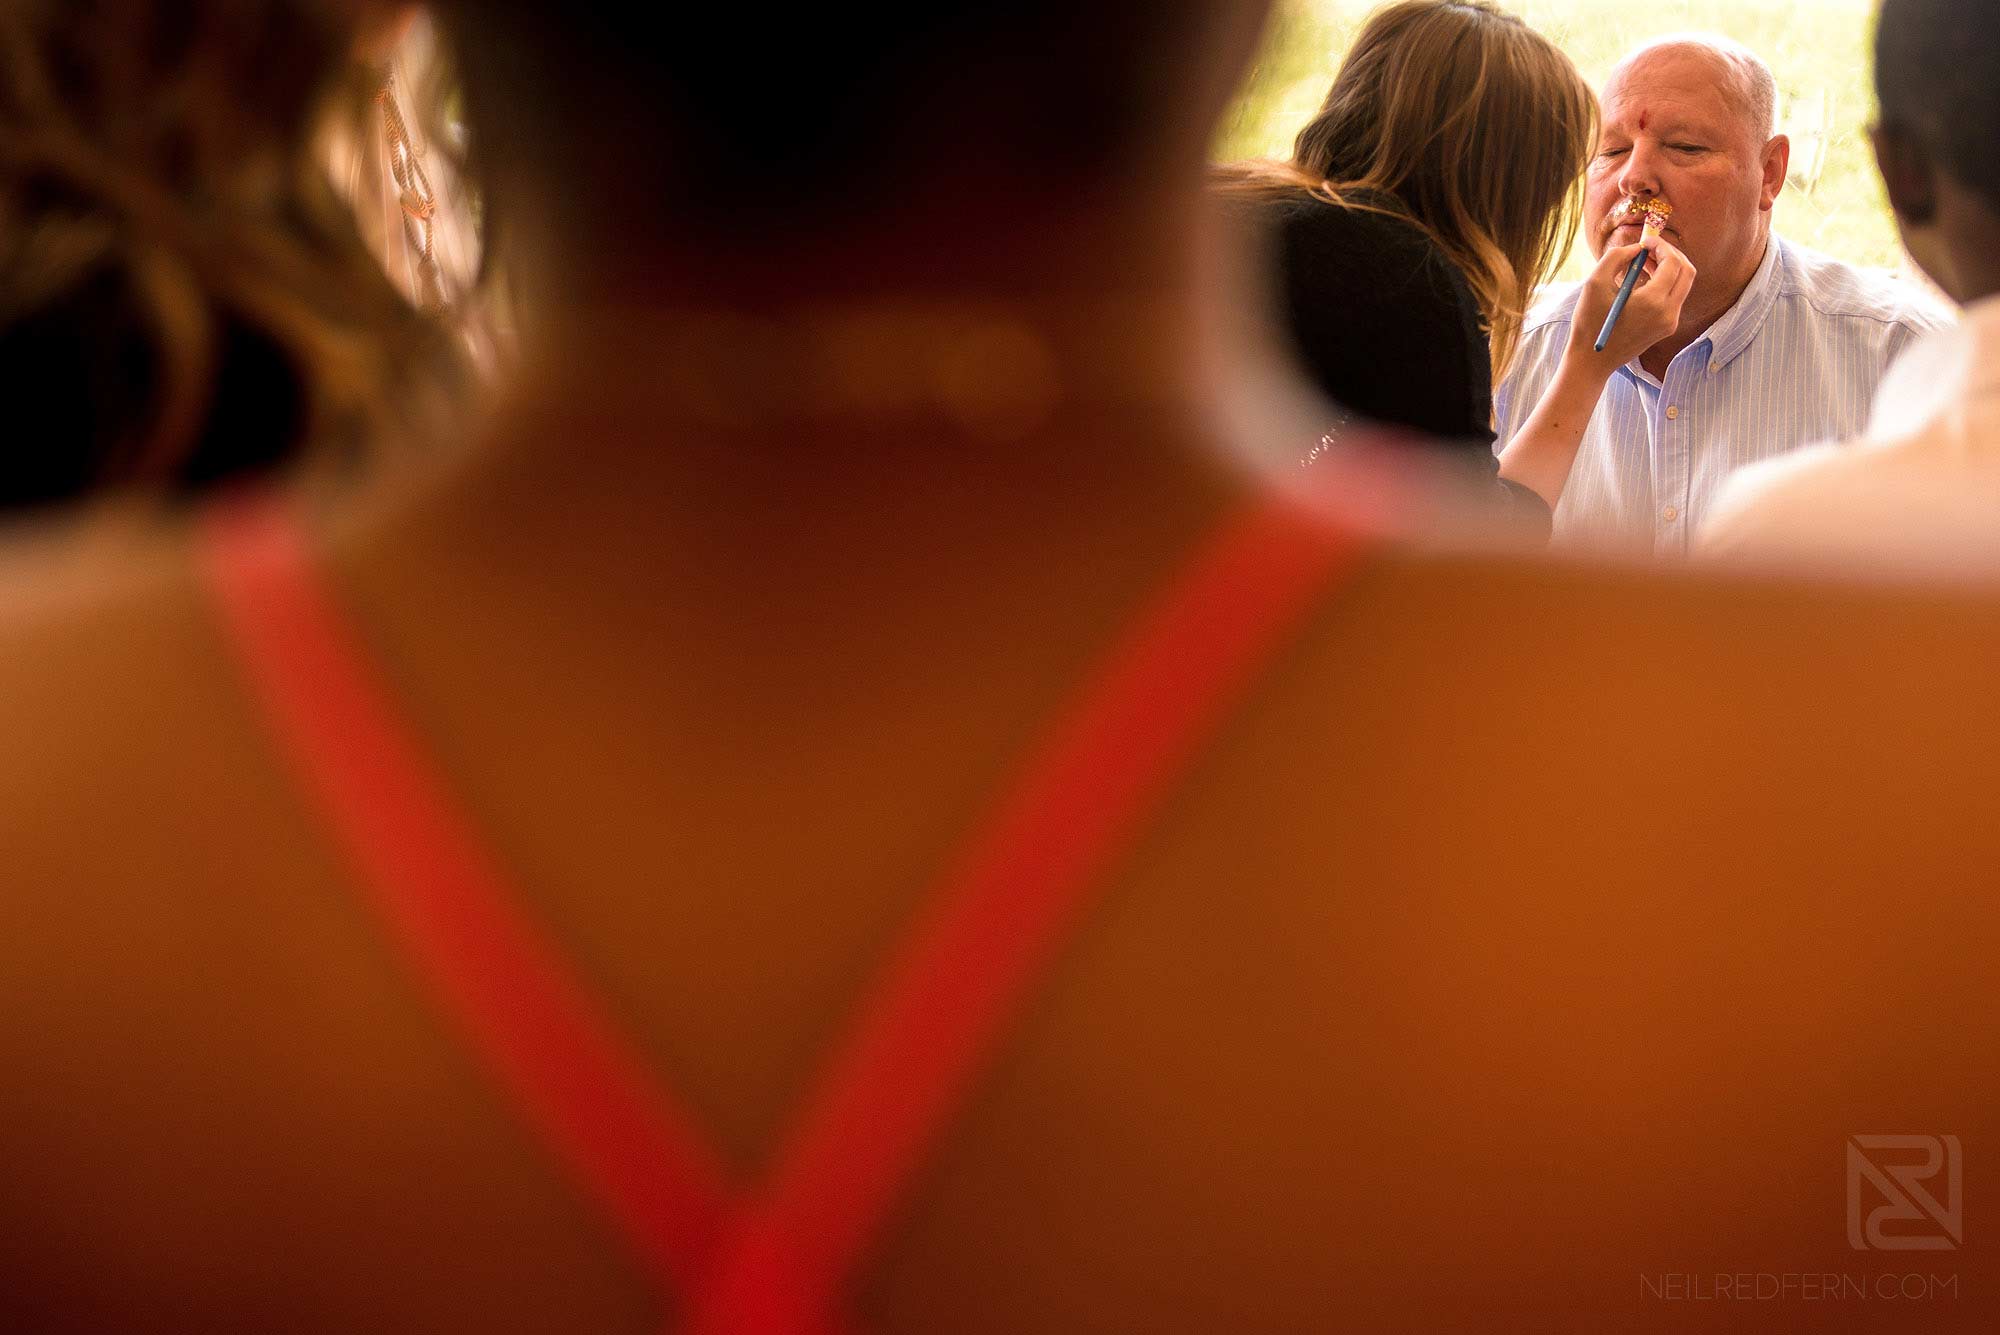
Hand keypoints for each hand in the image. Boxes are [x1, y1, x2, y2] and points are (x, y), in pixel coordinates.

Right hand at [1566, 236, 1695, 368]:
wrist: (1592, 360)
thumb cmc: (1589, 322)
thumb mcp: (1595, 283)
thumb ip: (1616, 257)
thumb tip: (1637, 249)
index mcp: (1653, 301)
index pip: (1673, 262)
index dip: (1661, 246)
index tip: (1646, 240)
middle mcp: (1668, 312)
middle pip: (1687, 271)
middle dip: (1671, 254)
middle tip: (1650, 248)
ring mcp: (1670, 322)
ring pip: (1683, 284)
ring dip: (1669, 268)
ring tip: (1645, 262)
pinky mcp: (1666, 328)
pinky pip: (1675, 298)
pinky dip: (1665, 283)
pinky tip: (1644, 280)